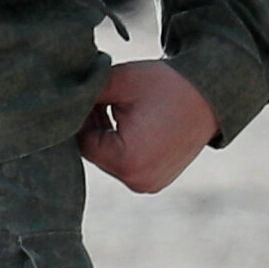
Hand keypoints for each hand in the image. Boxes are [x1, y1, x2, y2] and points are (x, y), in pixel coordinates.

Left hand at [81, 60, 214, 194]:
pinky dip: (124, 144)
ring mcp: (149, 185)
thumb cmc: (164, 85)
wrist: (212, 94)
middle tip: (106, 99)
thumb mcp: (118, 82)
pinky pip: (127, 163)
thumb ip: (84, 94)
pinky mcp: (156, 180)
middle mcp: (138, 181)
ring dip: (109, 135)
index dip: (83, 116)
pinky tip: (134, 121)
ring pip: (109, 158)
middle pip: (95, 153)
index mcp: (127, 161)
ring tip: (122, 108)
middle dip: (95, 127)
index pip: (83, 142)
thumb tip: (57, 103)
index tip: (92, 96)